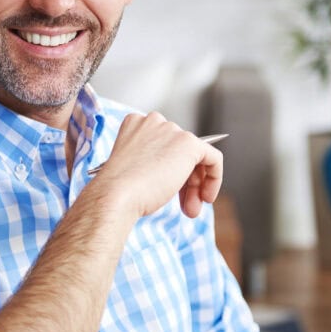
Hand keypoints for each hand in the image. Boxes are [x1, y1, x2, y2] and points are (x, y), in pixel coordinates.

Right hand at [91, 112, 222, 218]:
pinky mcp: (189, 143)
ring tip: (191, 209)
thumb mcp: (135, 171)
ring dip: (195, 186)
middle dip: (186, 182)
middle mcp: (154, 122)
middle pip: (180, 152)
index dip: (170, 171)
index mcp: (135, 125)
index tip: (170, 193)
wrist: (116, 195)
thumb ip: (154, 165)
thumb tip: (176, 175)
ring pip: (195, 158)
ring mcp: (171, 130)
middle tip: (185, 207)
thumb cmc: (119, 190)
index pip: (163, 145)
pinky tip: (206, 196)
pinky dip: (214, 178)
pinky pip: (213, 158)